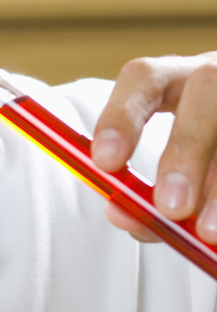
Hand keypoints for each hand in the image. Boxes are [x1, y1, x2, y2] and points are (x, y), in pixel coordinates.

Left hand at [91, 53, 216, 241]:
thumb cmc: (212, 163)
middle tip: (171, 207)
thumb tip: (122, 214)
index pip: (145, 78)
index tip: (105, 162)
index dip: (121, 115)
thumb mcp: (182, 175)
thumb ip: (147, 197)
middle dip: (186, 148)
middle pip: (208, 87)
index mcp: (183, 81)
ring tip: (211, 232)